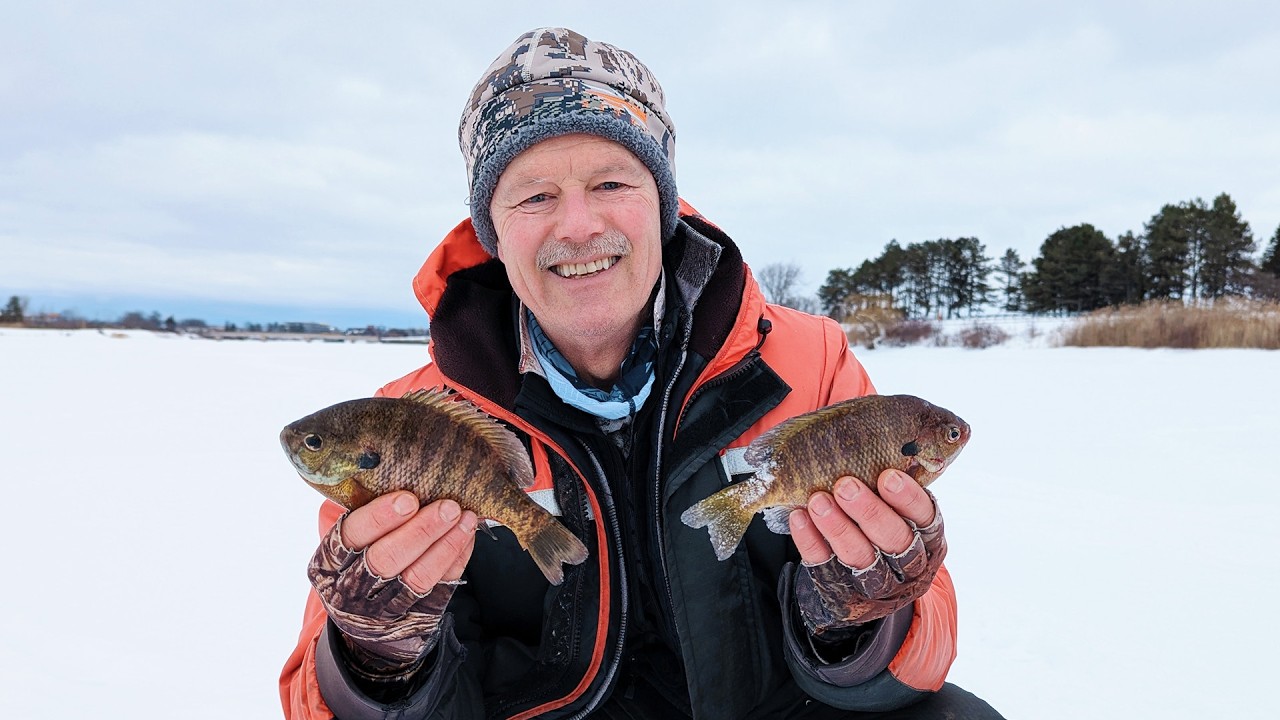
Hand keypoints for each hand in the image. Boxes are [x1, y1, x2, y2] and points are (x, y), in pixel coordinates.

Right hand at [308, 492, 477, 678]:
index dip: (379, 517)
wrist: (365, 623)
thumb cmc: (359, 563)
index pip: (352, 536)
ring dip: (446, 544)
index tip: (408, 499)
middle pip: (387, 559)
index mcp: (330, 561)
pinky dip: (456, 559)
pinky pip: (439, 588)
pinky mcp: (413, 619)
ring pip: (417, 577)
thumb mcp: (349, 544)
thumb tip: (406, 476)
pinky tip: (466, 536)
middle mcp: (351, 589)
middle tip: (448, 507)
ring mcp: (382, 609)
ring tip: (465, 518)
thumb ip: (368, 517)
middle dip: (421, 530)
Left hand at [787, 469, 945, 630]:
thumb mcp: (898, 512)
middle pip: (894, 540)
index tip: (887, 476)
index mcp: (929, 538)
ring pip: (859, 557)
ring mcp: (876, 584)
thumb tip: (879, 440)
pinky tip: (799, 517)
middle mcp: (909, 565)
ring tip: (818, 500)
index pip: (925, 517)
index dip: (907, 498)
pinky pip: (824, 567)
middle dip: (869, 511)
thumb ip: (894, 486)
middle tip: (846, 485)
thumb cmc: (881, 525)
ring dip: (838, 527)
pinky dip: (810, 541)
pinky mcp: (843, 593)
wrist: (861, 586)